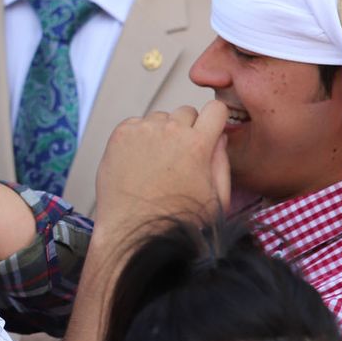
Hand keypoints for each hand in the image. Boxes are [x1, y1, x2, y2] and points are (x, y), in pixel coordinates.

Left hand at [94, 102, 230, 233]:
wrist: (134, 231)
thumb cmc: (177, 219)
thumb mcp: (216, 198)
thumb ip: (222, 162)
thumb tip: (219, 138)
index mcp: (198, 144)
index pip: (216, 109)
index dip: (214, 121)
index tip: (208, 131)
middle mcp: (170, 131)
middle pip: (185, 112)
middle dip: (186, 129)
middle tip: (178, 156)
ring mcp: (142, 131)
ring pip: (158, 118)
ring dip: (160, 132)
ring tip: (155, 163)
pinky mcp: (120, 135)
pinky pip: (134, 124)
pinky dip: (137, 137)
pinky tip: (137, 161)